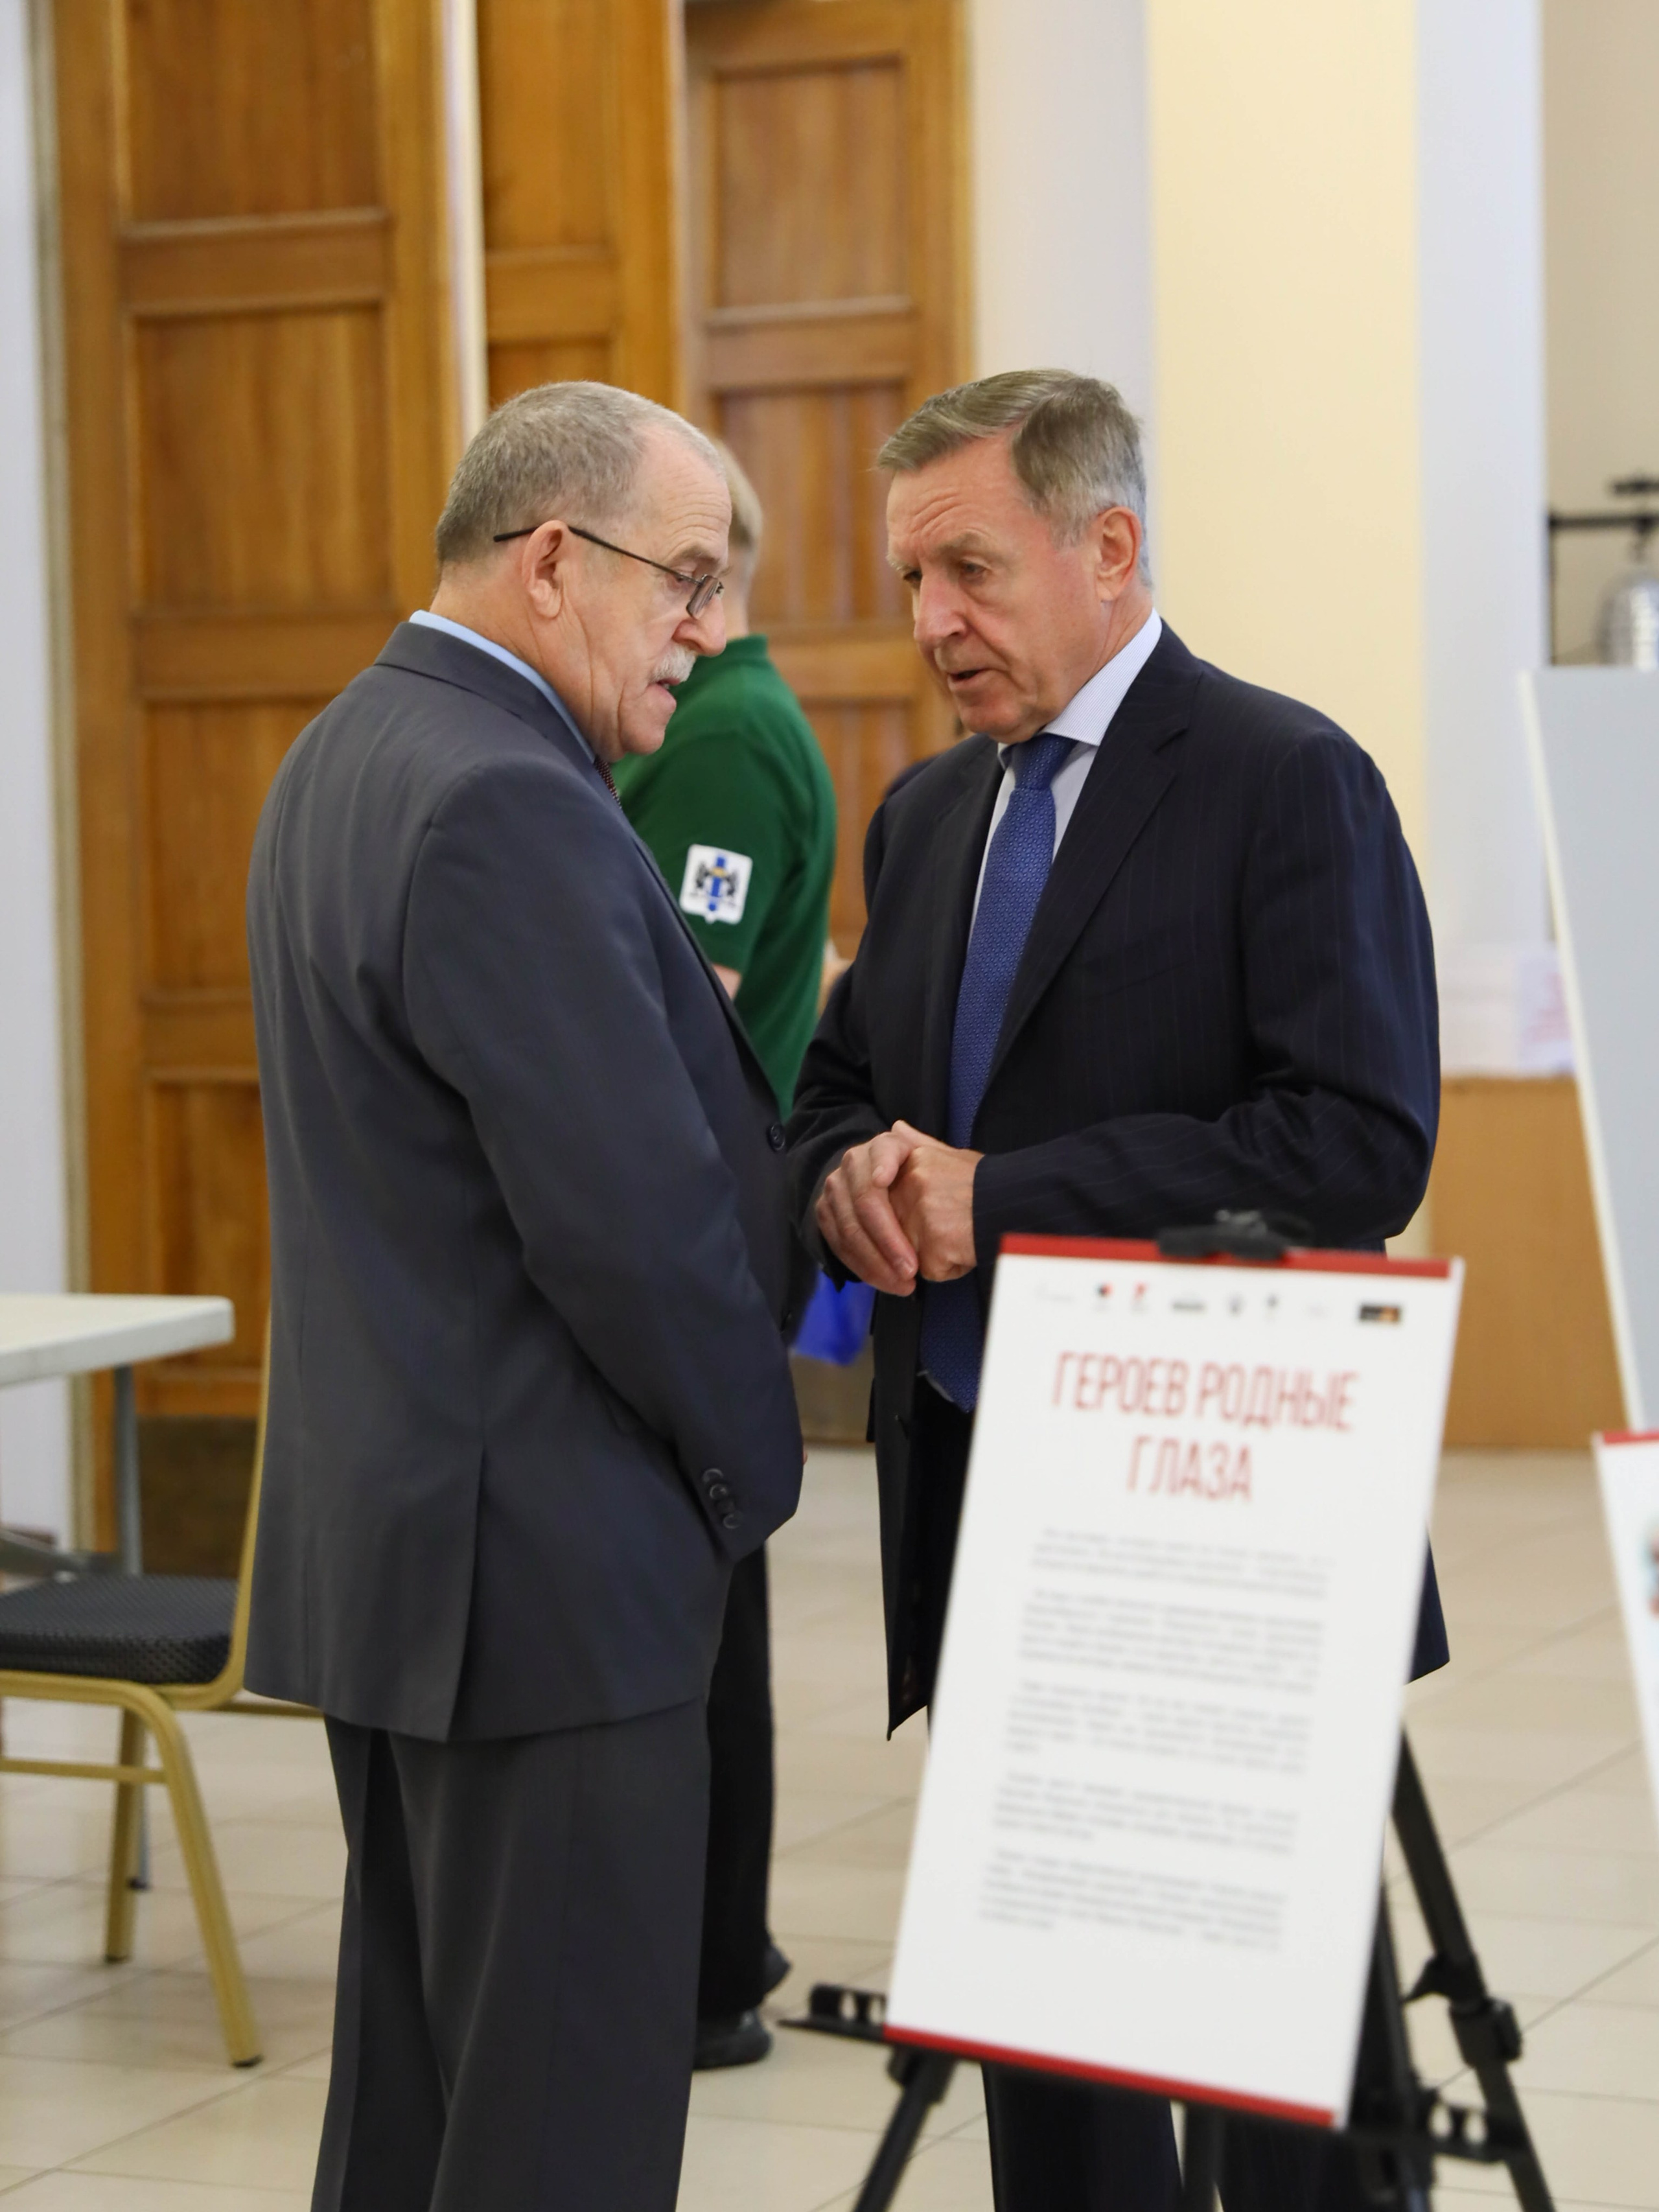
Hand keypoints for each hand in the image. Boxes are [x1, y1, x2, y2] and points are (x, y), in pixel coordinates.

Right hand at [815, 1129, 921, 1295]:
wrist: (890, 1190)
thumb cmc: (924, 1181)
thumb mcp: (932, 1161)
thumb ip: (925, 1148)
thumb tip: (902, 1129)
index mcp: (883, 1146)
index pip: (883, 1150)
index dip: (882, 1163)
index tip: (883, 1179)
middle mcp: (853, 1163)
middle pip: (865, 1201)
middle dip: (888, 1239)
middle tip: (912, 1268)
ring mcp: (835, 1189)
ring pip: (849, 1229)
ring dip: (876, 1262)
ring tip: (904, 1283)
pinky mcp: (824, 1214)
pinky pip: (839, 1245)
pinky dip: (863, 1267)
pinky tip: (886, 1281)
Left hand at [889, 1122, 980, 1280]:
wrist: (1018, 1205)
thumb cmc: (991, 1184)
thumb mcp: (955, 1156)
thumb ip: (920, 1144)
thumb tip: (897, 1128)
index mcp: (913, 1162)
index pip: (888, 1198)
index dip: (911, 1212)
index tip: (932, 1211)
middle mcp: (911, 1186)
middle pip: (896, 1226)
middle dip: (919, 1235)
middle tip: (952, 1224)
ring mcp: (920, 1216)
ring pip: (910, 1250)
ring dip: (934, 1252)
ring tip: (962, 1233)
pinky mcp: (933, 1247)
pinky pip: (930, 1269)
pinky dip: (950, 1267)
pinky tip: (968, 1247)